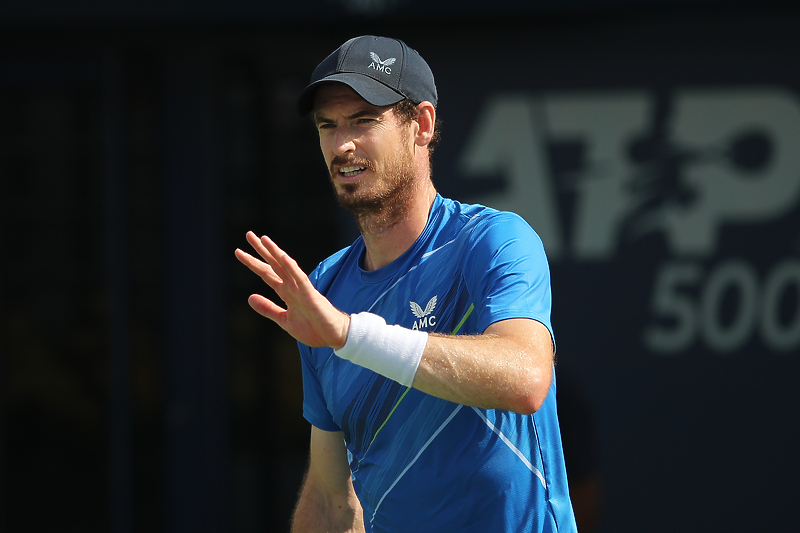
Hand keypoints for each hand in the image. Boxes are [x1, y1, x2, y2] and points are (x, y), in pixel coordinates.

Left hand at [235, 231, 349, 348]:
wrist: (333, 337)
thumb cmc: (313, 328)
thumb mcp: (284, 320)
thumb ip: (268, 308)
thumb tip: (249, 297)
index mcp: (286, 292)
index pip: (266, 273)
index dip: (253, 262)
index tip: (239, 252)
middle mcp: (292, 286)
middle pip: (274, 264)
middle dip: (261, 250)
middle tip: (249, 234)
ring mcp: (302, 289)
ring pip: (286, 267)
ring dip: (275, 252)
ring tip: (263, 239)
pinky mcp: (311, 295)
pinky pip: (300, 279)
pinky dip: (292, 268)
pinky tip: (283, 257)